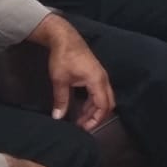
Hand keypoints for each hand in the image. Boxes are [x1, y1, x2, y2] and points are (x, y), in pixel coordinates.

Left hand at [32, 14, 115, 131]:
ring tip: (80, 119)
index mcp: (97, 80)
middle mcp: (103, 79)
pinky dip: (92, 102)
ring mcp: (101, 76)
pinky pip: (99, 93)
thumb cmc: (63, 57)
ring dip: (94, 110)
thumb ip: (61, 100)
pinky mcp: (96, 74)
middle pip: (108, 104)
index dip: (95, 120)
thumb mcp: (60, 80)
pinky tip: (81, 107)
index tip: (84, 128)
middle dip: (97, 117)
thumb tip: (58, 117)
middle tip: (83, 127)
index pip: (103, 106)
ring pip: (104, 98)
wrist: (65, 38)